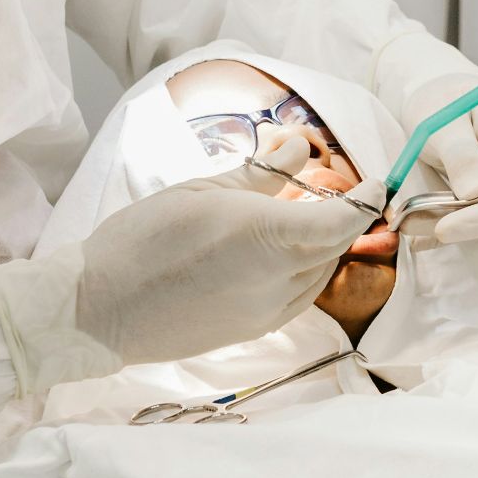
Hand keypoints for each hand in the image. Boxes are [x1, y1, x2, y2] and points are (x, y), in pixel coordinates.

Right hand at [0, 128, 379, 390]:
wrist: (100, 307)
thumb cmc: (145, 239)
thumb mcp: (204, 190)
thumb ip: (260, 172)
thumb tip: (299, 147)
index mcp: (269, 237)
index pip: (343, 220)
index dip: (367, 199)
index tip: (377, 180)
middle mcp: (278, 280)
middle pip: (335, 247)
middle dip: (345, 218)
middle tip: (340, 190)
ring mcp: (267, 312)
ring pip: (319, 275)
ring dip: (324, 246)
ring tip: (305, 216)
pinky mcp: (251, 330)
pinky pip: (297, 297)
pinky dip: (304, 271)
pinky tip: (280, 252)